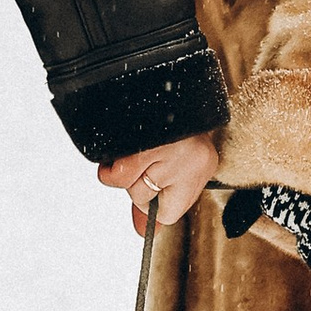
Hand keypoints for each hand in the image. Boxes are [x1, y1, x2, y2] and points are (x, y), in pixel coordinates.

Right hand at [99, 131, 220, 232]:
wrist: (161, 78)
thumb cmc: (170, 125)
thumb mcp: (176, 166)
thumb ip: (158, 204)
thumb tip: (142, 232)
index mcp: (201, 165)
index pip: (169, 214)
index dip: (153, 203)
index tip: (150, 180)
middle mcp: (188, 161)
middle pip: (142, 200)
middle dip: (136, 182)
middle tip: (145, 154)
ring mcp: (164, 151)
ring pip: (127, 187)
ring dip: (122, 171)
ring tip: (134, 146)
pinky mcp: (139, 143)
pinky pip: (114, 175)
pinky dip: (109, 166)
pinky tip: (121, 145)